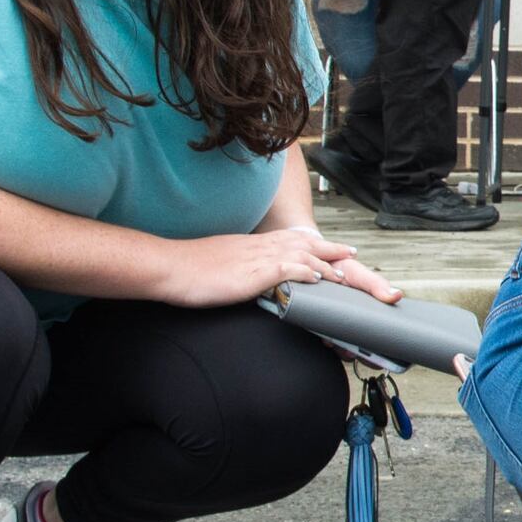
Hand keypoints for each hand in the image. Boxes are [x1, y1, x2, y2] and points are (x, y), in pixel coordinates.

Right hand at [154, 227, 403, 309]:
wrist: (170, 267)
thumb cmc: (190, 271)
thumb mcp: (222, 267)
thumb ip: (240, 270)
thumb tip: (247, 279)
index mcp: (253, 246)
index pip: (290, 241)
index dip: (313, 244)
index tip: (330, 247)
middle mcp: (259, 247)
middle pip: (303, 243)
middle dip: (329, 248)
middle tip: (351, 253)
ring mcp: (258, 257)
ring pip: (302, 254)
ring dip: (326, 261)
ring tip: (346, 271)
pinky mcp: (254, 271)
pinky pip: (287, 268)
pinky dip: (306, 271)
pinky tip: (318, 278)